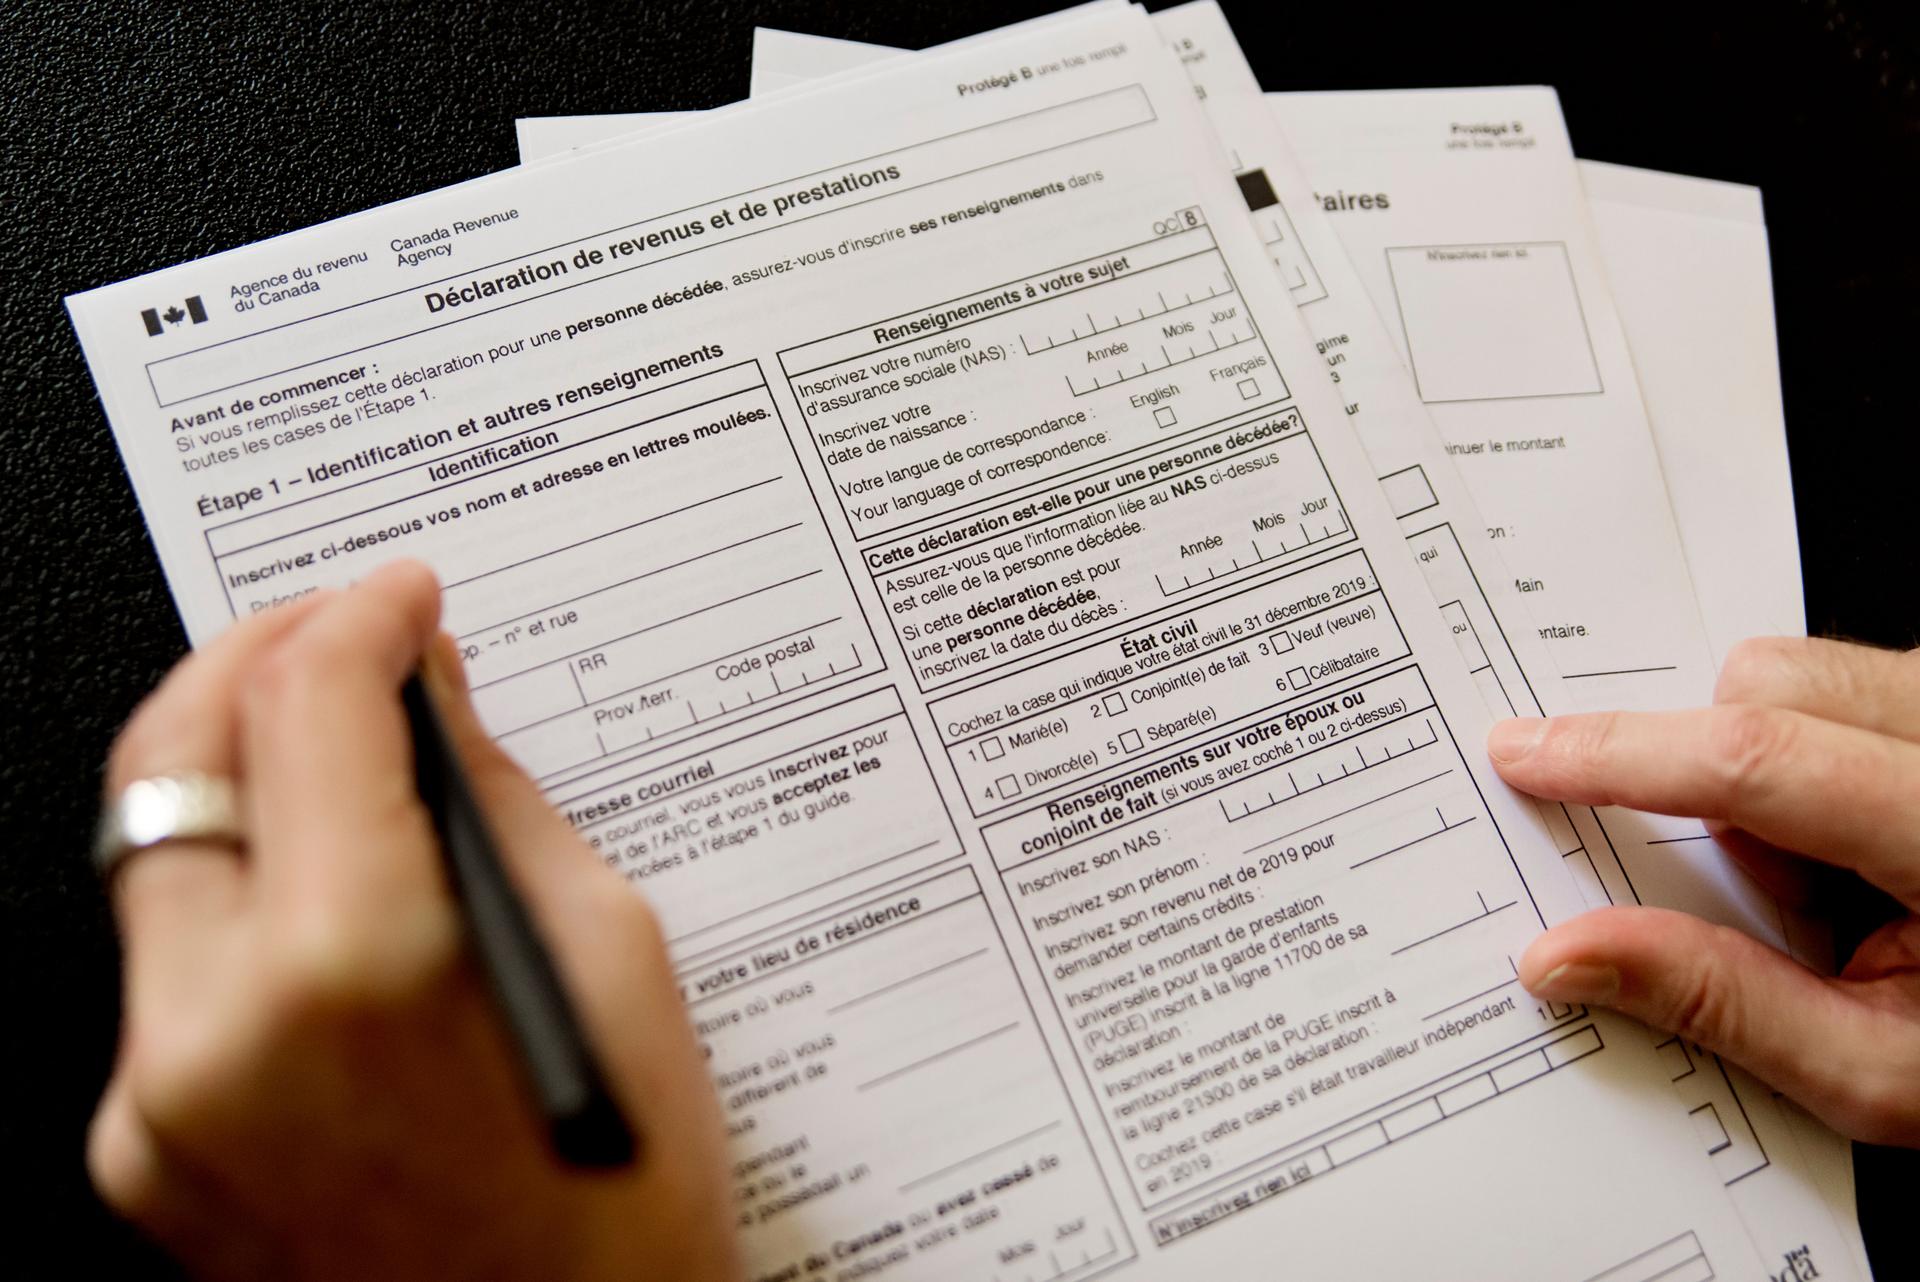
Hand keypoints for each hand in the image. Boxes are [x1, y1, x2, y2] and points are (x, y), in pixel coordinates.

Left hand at [89, 562, 740, 1280]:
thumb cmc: (622, 1201)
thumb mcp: (609, 952)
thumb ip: (491, 802)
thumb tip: (429, 699)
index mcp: (355, 966)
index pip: (310, 703)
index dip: (363, 618)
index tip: (403, 600)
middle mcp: (218, 1033)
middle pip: (176, 756)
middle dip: (261, 660)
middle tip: (341, 634)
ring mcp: (158, 1105)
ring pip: (159, 859)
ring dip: (246, 780)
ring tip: (346, 762)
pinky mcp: (143, 1151)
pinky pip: (168, 975)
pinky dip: (244, 907)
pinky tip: (334, 903)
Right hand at [1486, 636, 1919, 1145]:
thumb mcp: (1881, 1073)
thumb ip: (1718, 1004)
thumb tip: (1569, 954)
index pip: (1757, 761)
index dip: (1622, 754)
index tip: (1529, 756)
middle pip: (1770, 684)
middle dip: (1718, 777)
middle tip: (1782, 901)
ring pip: (1805, 675)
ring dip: (1775, 771)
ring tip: (1843, 884)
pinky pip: (1850, 685)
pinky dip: (1823, 757)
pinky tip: (1872, 851)